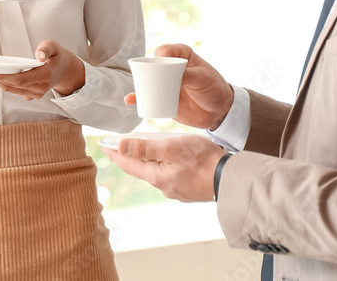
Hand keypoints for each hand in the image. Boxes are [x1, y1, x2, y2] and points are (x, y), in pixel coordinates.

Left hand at [0, 40, 85, 99]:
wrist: (66, 71)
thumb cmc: (58, 57)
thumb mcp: (56, 46)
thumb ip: (47, 48)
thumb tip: (39, 55)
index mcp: (45, 76)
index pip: (20, 80)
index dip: (3, 77)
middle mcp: (39, 88)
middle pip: (12, 86)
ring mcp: (35, 94)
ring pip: (11, 90)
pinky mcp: (30, 95)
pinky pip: (14, 90)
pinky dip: (2, 84)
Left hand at [102, 135, 223, 201]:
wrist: (231, 179)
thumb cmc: (204, 160)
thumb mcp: (172, 147)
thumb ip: (146, 147)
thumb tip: (121, 146)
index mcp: (157, 177)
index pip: (129, 164)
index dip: (116, 154)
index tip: (105, 146)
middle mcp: (164, 187)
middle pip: (141, 169)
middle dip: (130, 157)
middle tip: (119, 147)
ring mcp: (177, 190)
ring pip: (156, 172)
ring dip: (148, 161)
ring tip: (143, 150)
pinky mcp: (188, 190)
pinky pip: (169, 175)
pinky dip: (163, 166)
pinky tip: (169, 160)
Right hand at [125, 44, 233, 129]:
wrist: (219, 111)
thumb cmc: (215, 88)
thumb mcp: (203, 79)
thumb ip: (188, 76)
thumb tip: (171, 76)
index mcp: (182, 55)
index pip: (165, 50)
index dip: (160, 55)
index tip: (160, 62)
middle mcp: (171, 68)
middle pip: (152, 66)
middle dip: (145, 72)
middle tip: (149, 82)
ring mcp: (166, 83)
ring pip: (148, 81)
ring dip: (139, 85)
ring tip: (137, 93)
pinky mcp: (164, 98)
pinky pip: (148, 96)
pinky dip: (138, 97)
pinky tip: (131, 100)